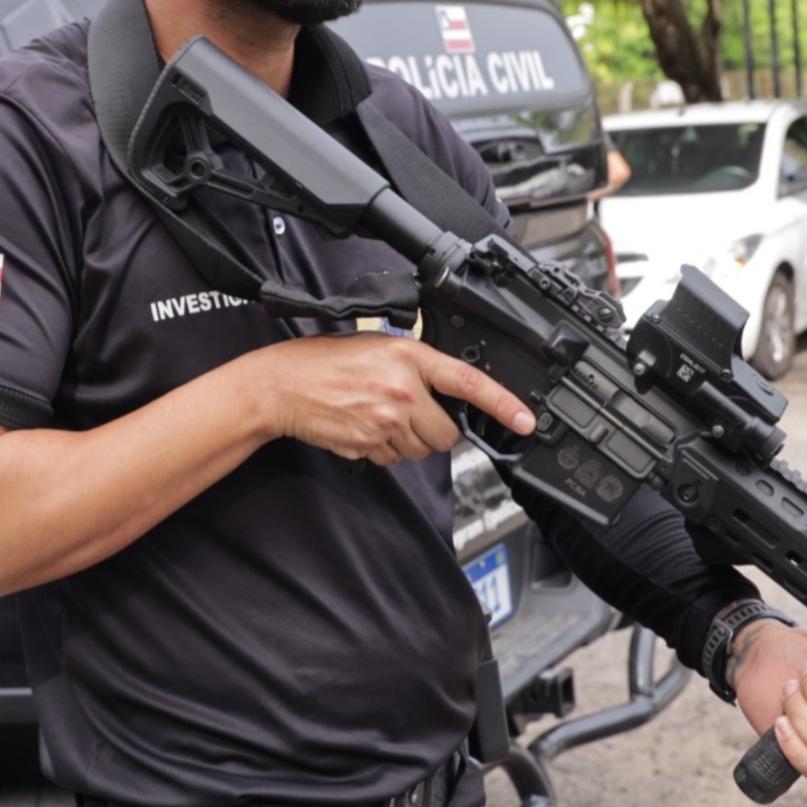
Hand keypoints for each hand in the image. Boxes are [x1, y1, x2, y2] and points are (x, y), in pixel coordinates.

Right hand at [250, 333, 535, 464]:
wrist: (281, 385)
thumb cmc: (325, 362)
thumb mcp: (378, 346)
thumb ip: (416, 365)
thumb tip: (447, 391)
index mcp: (408, 356)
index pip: (468, 382)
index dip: (502, 403)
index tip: (525, 420)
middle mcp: (402, 389)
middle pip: (446, 434)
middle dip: (433, 429)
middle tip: (406, 411)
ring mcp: (385, 420)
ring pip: (421, 450)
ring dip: (407, 441)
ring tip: (377, 415)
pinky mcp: (369, 445)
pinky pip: (394, 460)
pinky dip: (383, 450)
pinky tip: (363, 427)